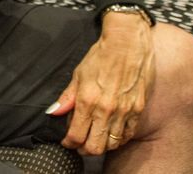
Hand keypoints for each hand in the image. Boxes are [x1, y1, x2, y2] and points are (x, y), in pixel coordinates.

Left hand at [49, 12, 154, 154]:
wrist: (127, 43)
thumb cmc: (100, 56)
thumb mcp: (78, 74)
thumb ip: (67, 97)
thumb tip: (54, 113)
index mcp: (88, 100)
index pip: (76, 136)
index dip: (69, 143)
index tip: (66, 141)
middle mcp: (106, 109)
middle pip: (94, 147)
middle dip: (84, 149)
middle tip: (79, 144)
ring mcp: (124, 111)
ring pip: (111, 144)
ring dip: (101, 145)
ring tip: (95, 138)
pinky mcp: (138, 109)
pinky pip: (128, 134)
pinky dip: (118, 139)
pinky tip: (111, 133)